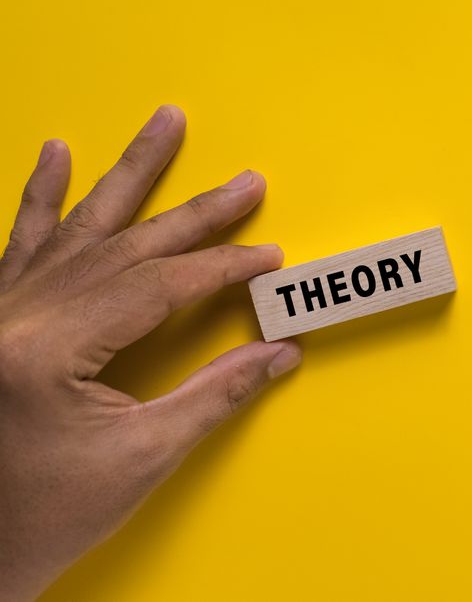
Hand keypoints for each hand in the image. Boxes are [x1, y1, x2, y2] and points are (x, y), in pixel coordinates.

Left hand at [0, 106, 301, 600]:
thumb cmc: (39, 515)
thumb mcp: (140, 460)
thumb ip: (213, 397)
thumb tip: (277, 353)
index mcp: (46, 349)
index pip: (156, 285)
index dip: (223, 268)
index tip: (270, 258)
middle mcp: (13, 314)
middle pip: (125, 244)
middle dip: (196, 213)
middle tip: (246, 181)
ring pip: (77, 228)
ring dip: (128, 175)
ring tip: (164, 123)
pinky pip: (21, 243)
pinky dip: (41, 198)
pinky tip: (56, 155)